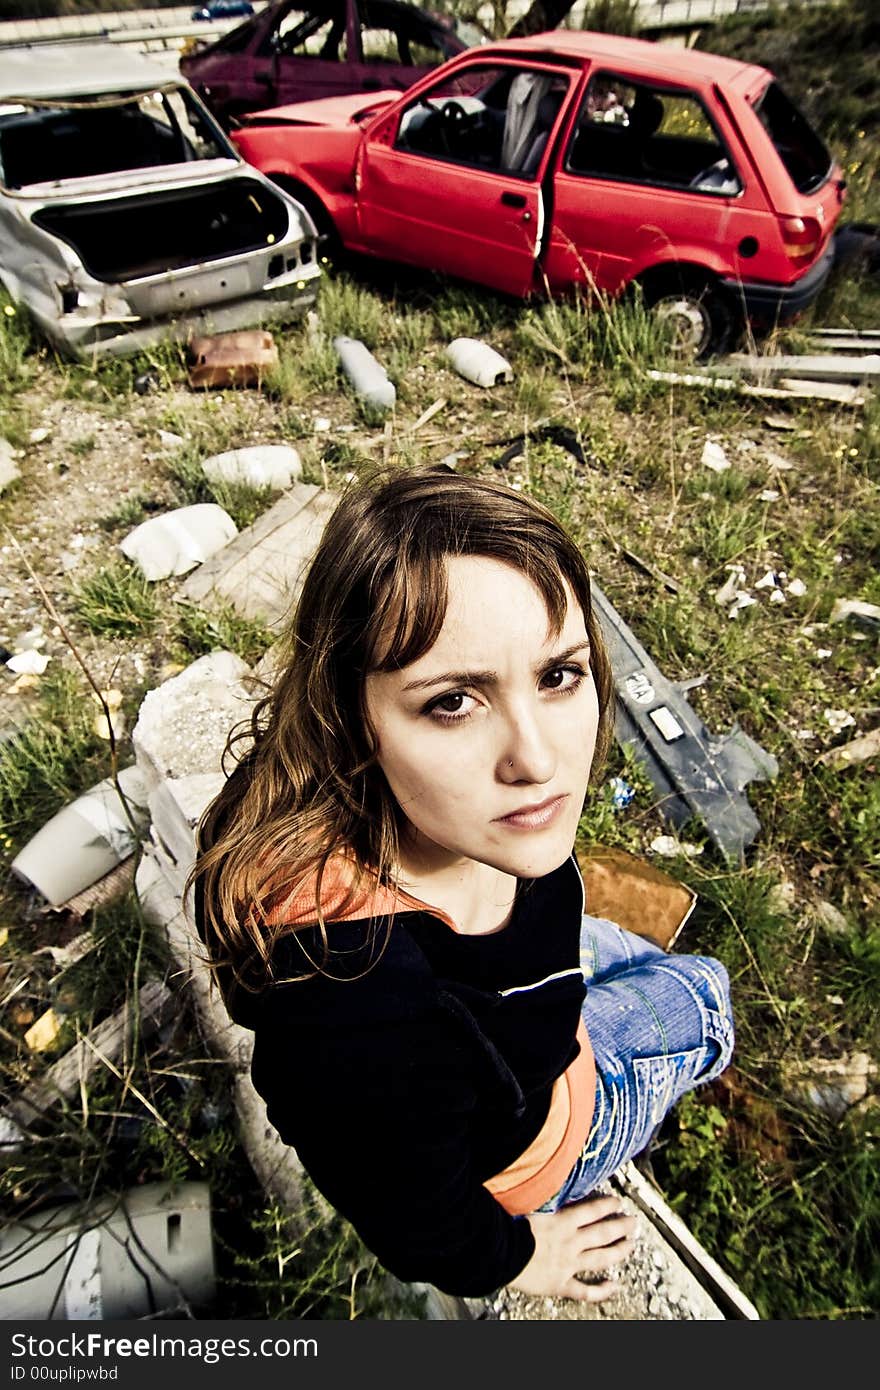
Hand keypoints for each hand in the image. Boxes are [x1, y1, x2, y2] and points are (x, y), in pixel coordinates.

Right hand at [509, 1195, 636, 1301]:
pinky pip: (585, 1290)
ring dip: (618, 1252)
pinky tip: (614, 1286)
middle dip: (621, 1227)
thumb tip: (539, 1176)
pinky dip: (601, 1290)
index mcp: (561, 1222)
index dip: (607, 1206)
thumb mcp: (526, 1204)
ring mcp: (568, 1264)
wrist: (501, 1254)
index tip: (618, 1203)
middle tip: (633, 1223)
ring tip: (630, 1246)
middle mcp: (570, 1242)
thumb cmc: (508, 1226)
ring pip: (600, 1258)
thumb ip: (539, 1197)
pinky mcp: (560, 1284)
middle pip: (602, 1233)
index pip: (591, 1210)